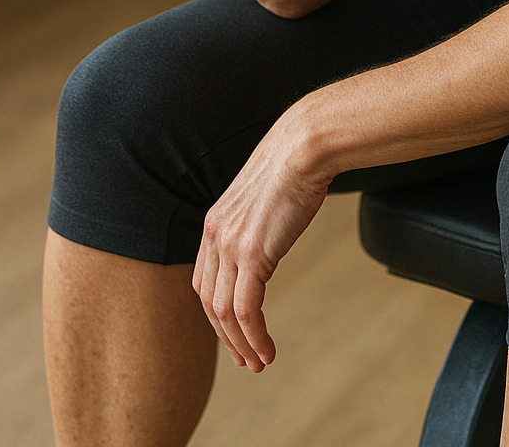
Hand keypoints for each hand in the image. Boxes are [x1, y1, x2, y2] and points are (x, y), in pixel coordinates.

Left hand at [193, 111, 329, 369]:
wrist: (304, 146)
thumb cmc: (294, 164)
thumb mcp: (264, 197)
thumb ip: (257, 220)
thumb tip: (270, 231)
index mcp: (215, 222)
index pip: (204, 282)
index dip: (216, 315)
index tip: (235, 335)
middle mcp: (215, 235)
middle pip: (209, 303)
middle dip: (226, 338)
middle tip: (246, 360)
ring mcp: (231, 245)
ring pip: (224, 313)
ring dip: (241, 345)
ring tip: (259, 362)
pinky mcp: (252, 253)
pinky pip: (246, 310)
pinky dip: (254, 337)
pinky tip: (268, 351)